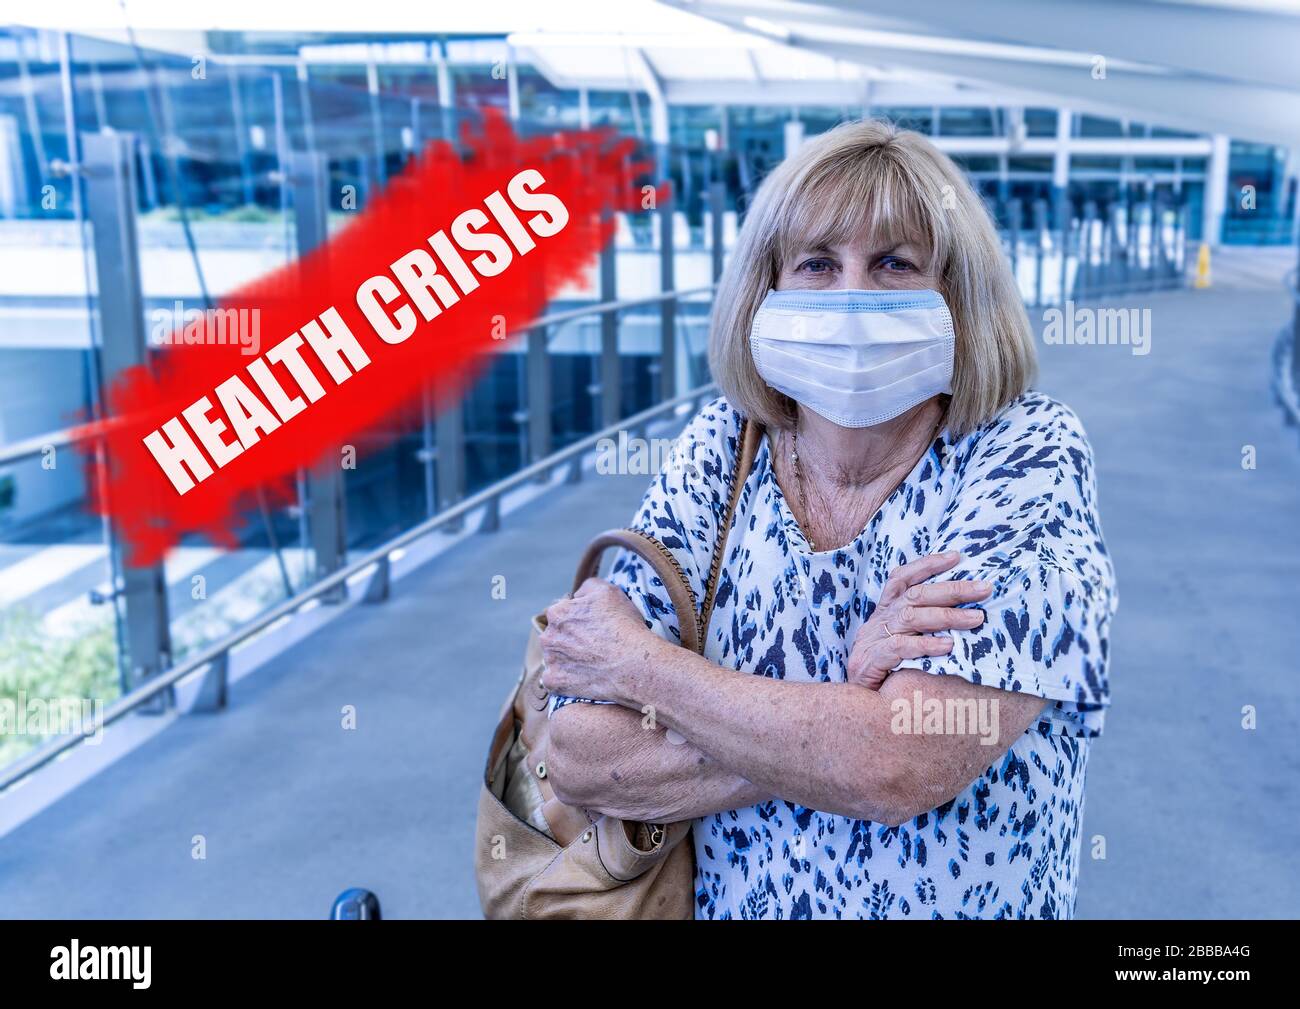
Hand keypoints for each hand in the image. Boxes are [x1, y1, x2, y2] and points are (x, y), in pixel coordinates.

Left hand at [538, 578, 655, 704]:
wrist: (634, 665)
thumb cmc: (623, 626)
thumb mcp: (609, 591)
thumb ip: (587, 587)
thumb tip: (576, 596)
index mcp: (558, 613)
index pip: (563, 613)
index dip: (580, 619)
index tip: (594, 627)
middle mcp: (548, 636)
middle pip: (556, 636)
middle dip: (570, 639)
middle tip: (594, 646)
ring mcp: (550, 661)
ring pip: (555, 657)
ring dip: (567, 659)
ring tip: (592, 662)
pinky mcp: (554, 682)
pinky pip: (554, 680)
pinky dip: (566, 680)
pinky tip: (584, 678)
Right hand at [846, 552, 991, 690]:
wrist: (854, 704)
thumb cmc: (886, 670)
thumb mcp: (901, 641)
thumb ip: (923, 626)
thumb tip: (967, 613)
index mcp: (885, 611)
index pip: (903, 578)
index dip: (928, 564)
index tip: (957, 556)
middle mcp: (879, 620)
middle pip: (915, 595)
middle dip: (952, 589)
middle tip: (984, 589)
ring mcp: (873, 640)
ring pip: (910, 618)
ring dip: (946, 616)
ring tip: (976, 619)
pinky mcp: (871, 661)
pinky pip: (900, 648)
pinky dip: (925, 645)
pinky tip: (948, 647)